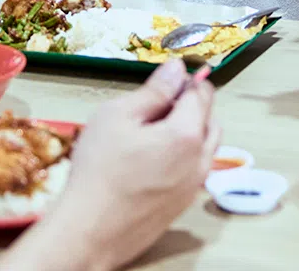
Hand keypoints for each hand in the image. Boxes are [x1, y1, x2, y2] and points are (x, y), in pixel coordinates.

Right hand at [4, 59, 218, 270]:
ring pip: (206, 144)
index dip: (184, 80)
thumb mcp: (118, 115)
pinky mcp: (183, 203)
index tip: (164, 79)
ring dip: (190, 128)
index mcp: (186, 134)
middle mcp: (199, 160)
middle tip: (155, 104)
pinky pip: (195, 167)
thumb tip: (176, 68)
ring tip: (152, 130)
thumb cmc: (99, 170)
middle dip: (190, 103)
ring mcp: (193, 185)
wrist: (88, 230)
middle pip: (209, 117)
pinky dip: (184, 153)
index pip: (200, 92)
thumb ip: (154, 90)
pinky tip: (151, 156)